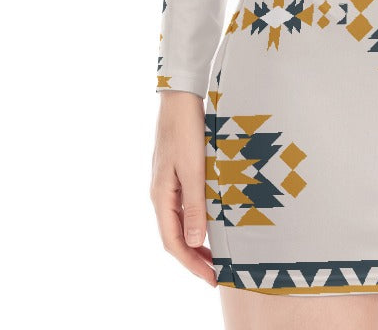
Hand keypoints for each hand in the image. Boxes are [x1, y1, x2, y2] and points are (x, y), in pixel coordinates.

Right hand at [150, 91, 216, 285]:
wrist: (181, 97)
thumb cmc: (187, 130)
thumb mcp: (194, 169)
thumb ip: (194, 205)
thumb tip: (196, 242)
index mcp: (161, 196)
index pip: (173, 242)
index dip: (192, 264)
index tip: (212, 279)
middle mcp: (160, 194)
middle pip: (175, 236)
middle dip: (194, 257)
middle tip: (218, 273)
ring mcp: (167, 184)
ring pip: (179, 222)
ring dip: (196, 241)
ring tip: (217, 254)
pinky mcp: (176, 173)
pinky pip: (184, 206)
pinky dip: (197, 221)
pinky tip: (212, 222)